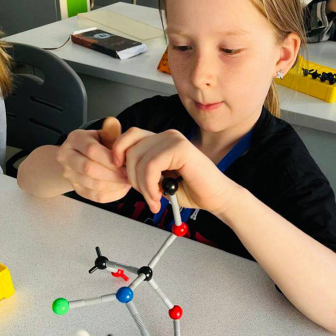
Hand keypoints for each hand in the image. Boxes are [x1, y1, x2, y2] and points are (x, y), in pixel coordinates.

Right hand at [56, 117, 130, 202]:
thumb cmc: (99, 144)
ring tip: (127, 181)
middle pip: (89, 169)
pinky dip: (111, 194)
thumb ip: (110, 131)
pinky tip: (122, 188)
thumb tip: (114, 123)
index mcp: (74, 139)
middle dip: (112, 173)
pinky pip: (95, 196)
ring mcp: (69, 175)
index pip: (91, 150)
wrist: (83, 158)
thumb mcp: (103, 134)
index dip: (109, 158)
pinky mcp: (77, 189)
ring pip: (92, 184)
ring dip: (114, 185)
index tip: (124, 162)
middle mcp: (66, 157)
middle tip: (128, 175)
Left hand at [112, 128, 237, 215]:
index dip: (119, 153)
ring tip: (154, 199)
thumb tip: (120, 168)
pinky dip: (150, 184)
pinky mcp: (180, 148)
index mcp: (161, 141)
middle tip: (145, 195)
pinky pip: (151, 165)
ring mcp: (174, 139)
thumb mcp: (158, 180)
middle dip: (131, 176)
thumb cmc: (191, 190)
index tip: (122, 174)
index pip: (129, 136)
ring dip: (142, 185)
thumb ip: (142, 170)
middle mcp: (167, 136)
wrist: (216, 198)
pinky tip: (160, 195)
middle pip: (130, 147)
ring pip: (139, 158)